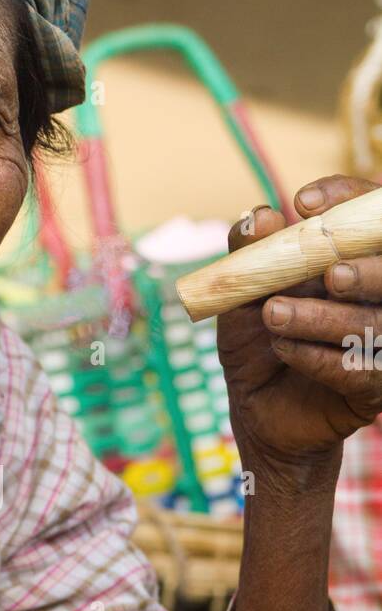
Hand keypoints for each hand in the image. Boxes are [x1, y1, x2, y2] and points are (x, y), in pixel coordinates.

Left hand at [217, 173, 381, 479]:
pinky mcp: (375, 388)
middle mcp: (376, 296)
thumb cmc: (256, 345)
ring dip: (324, 317)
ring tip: (274, 316)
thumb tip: (259, 217)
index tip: (302, 203)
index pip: (369, 215)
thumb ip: (250, 257)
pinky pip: (360, 369)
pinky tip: (284, 351)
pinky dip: (318, 357)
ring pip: (376, 322)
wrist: (256, 411)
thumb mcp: (242, 299)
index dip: (346, 199)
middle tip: (329, 275)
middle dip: (365, 268)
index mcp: (352, 262)